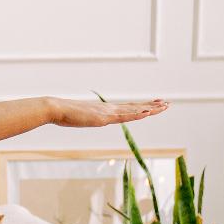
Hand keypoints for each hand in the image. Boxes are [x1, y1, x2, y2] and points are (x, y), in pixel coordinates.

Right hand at [50, 97, 168, 127]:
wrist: (55, 109)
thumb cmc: (62, 114)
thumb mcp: (77, 118)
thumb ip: (82, 118)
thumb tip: (80, 119)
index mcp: (104, 110)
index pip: (127, 108)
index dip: (141, 106)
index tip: (154, 104)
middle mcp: (109, 109)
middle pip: (135, 107)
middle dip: (152, 106)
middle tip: (167, 103)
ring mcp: (107, 113)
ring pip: (134, 110)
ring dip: (151, 108)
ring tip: (164, 106)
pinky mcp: (104, 117)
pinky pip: (124, 116)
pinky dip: (137, 114)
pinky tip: (148, 113)